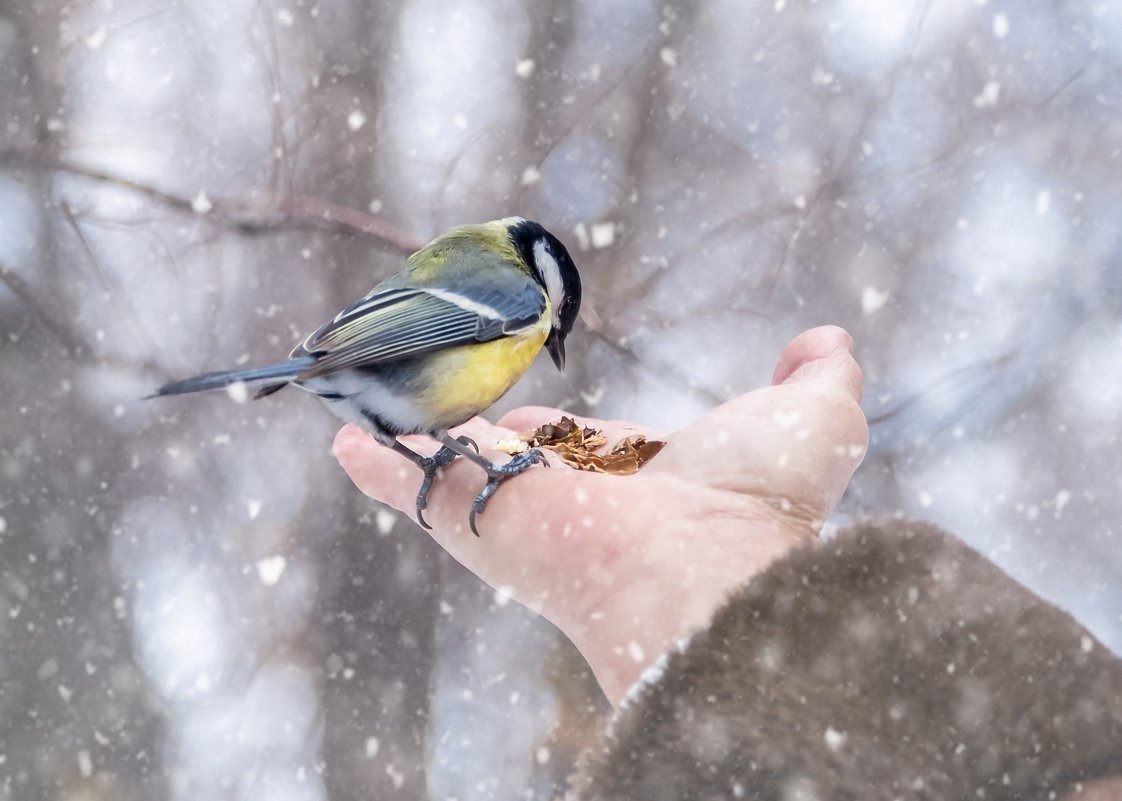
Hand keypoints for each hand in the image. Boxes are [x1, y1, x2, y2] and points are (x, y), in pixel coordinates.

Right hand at [333, 325, 867, 703]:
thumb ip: (823, 375)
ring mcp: (522, 513)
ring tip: (371, 406)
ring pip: (456, 470)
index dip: (561, 429)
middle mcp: (576, 502)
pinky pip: (411, 488)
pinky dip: (375, 467)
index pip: (585, 449)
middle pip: (512, 464)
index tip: (534, 416)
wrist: (705, 570)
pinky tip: (345, 441)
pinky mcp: (475, 519)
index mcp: (638, 480)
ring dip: (418, 440)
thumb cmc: (763, 497)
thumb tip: (825, 339)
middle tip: (448, 406)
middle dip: (483, 438)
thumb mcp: (814, 419)